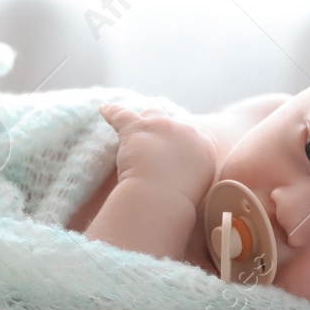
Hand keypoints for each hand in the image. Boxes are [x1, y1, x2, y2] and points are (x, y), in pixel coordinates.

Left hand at [98, 103, 217, 208]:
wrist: (161, 199)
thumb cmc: (178, 200)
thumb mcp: (198, 184)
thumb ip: (193, 170)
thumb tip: (180, 169)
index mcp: (206, 144)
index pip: (195, 132)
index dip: (182, 141)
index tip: (175, 153)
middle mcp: (186, 130)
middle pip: (172, 122)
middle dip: (163, 132)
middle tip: (154, 150)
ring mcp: (161, 126)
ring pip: (150, 115)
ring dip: (143, 123)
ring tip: (134, 133)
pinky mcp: (135, 128)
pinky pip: (120, 114)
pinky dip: (111, 111)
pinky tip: (104, 108)